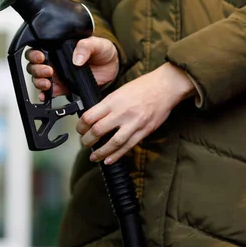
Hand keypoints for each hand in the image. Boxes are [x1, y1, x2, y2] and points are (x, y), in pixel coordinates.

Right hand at [25, 37, 119, 100]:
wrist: (113, 67)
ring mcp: (59, 75)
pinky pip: (50, 93)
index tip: (41, 57)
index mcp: (60, 48)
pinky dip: (45, 95)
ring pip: (39, 79)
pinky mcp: (64, 87)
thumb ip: (86, 46)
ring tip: (48, 83)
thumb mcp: (97, 44)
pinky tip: (46, 95)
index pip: (38, 48)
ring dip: (39, 82)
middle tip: (48, 71)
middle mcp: (56, 61)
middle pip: (35, 66)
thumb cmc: (103, 51)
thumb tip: (77, 58)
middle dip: (37, 69)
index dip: (34, 53)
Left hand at [77, 62, 195, 164]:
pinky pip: (128, 146)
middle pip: (98, 131)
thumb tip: (95, 117)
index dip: (81, 126)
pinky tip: (109, 159)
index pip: (90, 116)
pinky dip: (117, 155)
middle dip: (88, 141)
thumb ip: (108, 105)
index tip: (80, 130)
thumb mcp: (119, 91)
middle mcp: (122, 112)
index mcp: (113, 101)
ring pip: (113, 142)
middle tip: (85, 143)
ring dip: (101, 152)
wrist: (165, 87)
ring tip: (94, 157)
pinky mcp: (144, 131)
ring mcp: (134, 123)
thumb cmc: (143, 86)